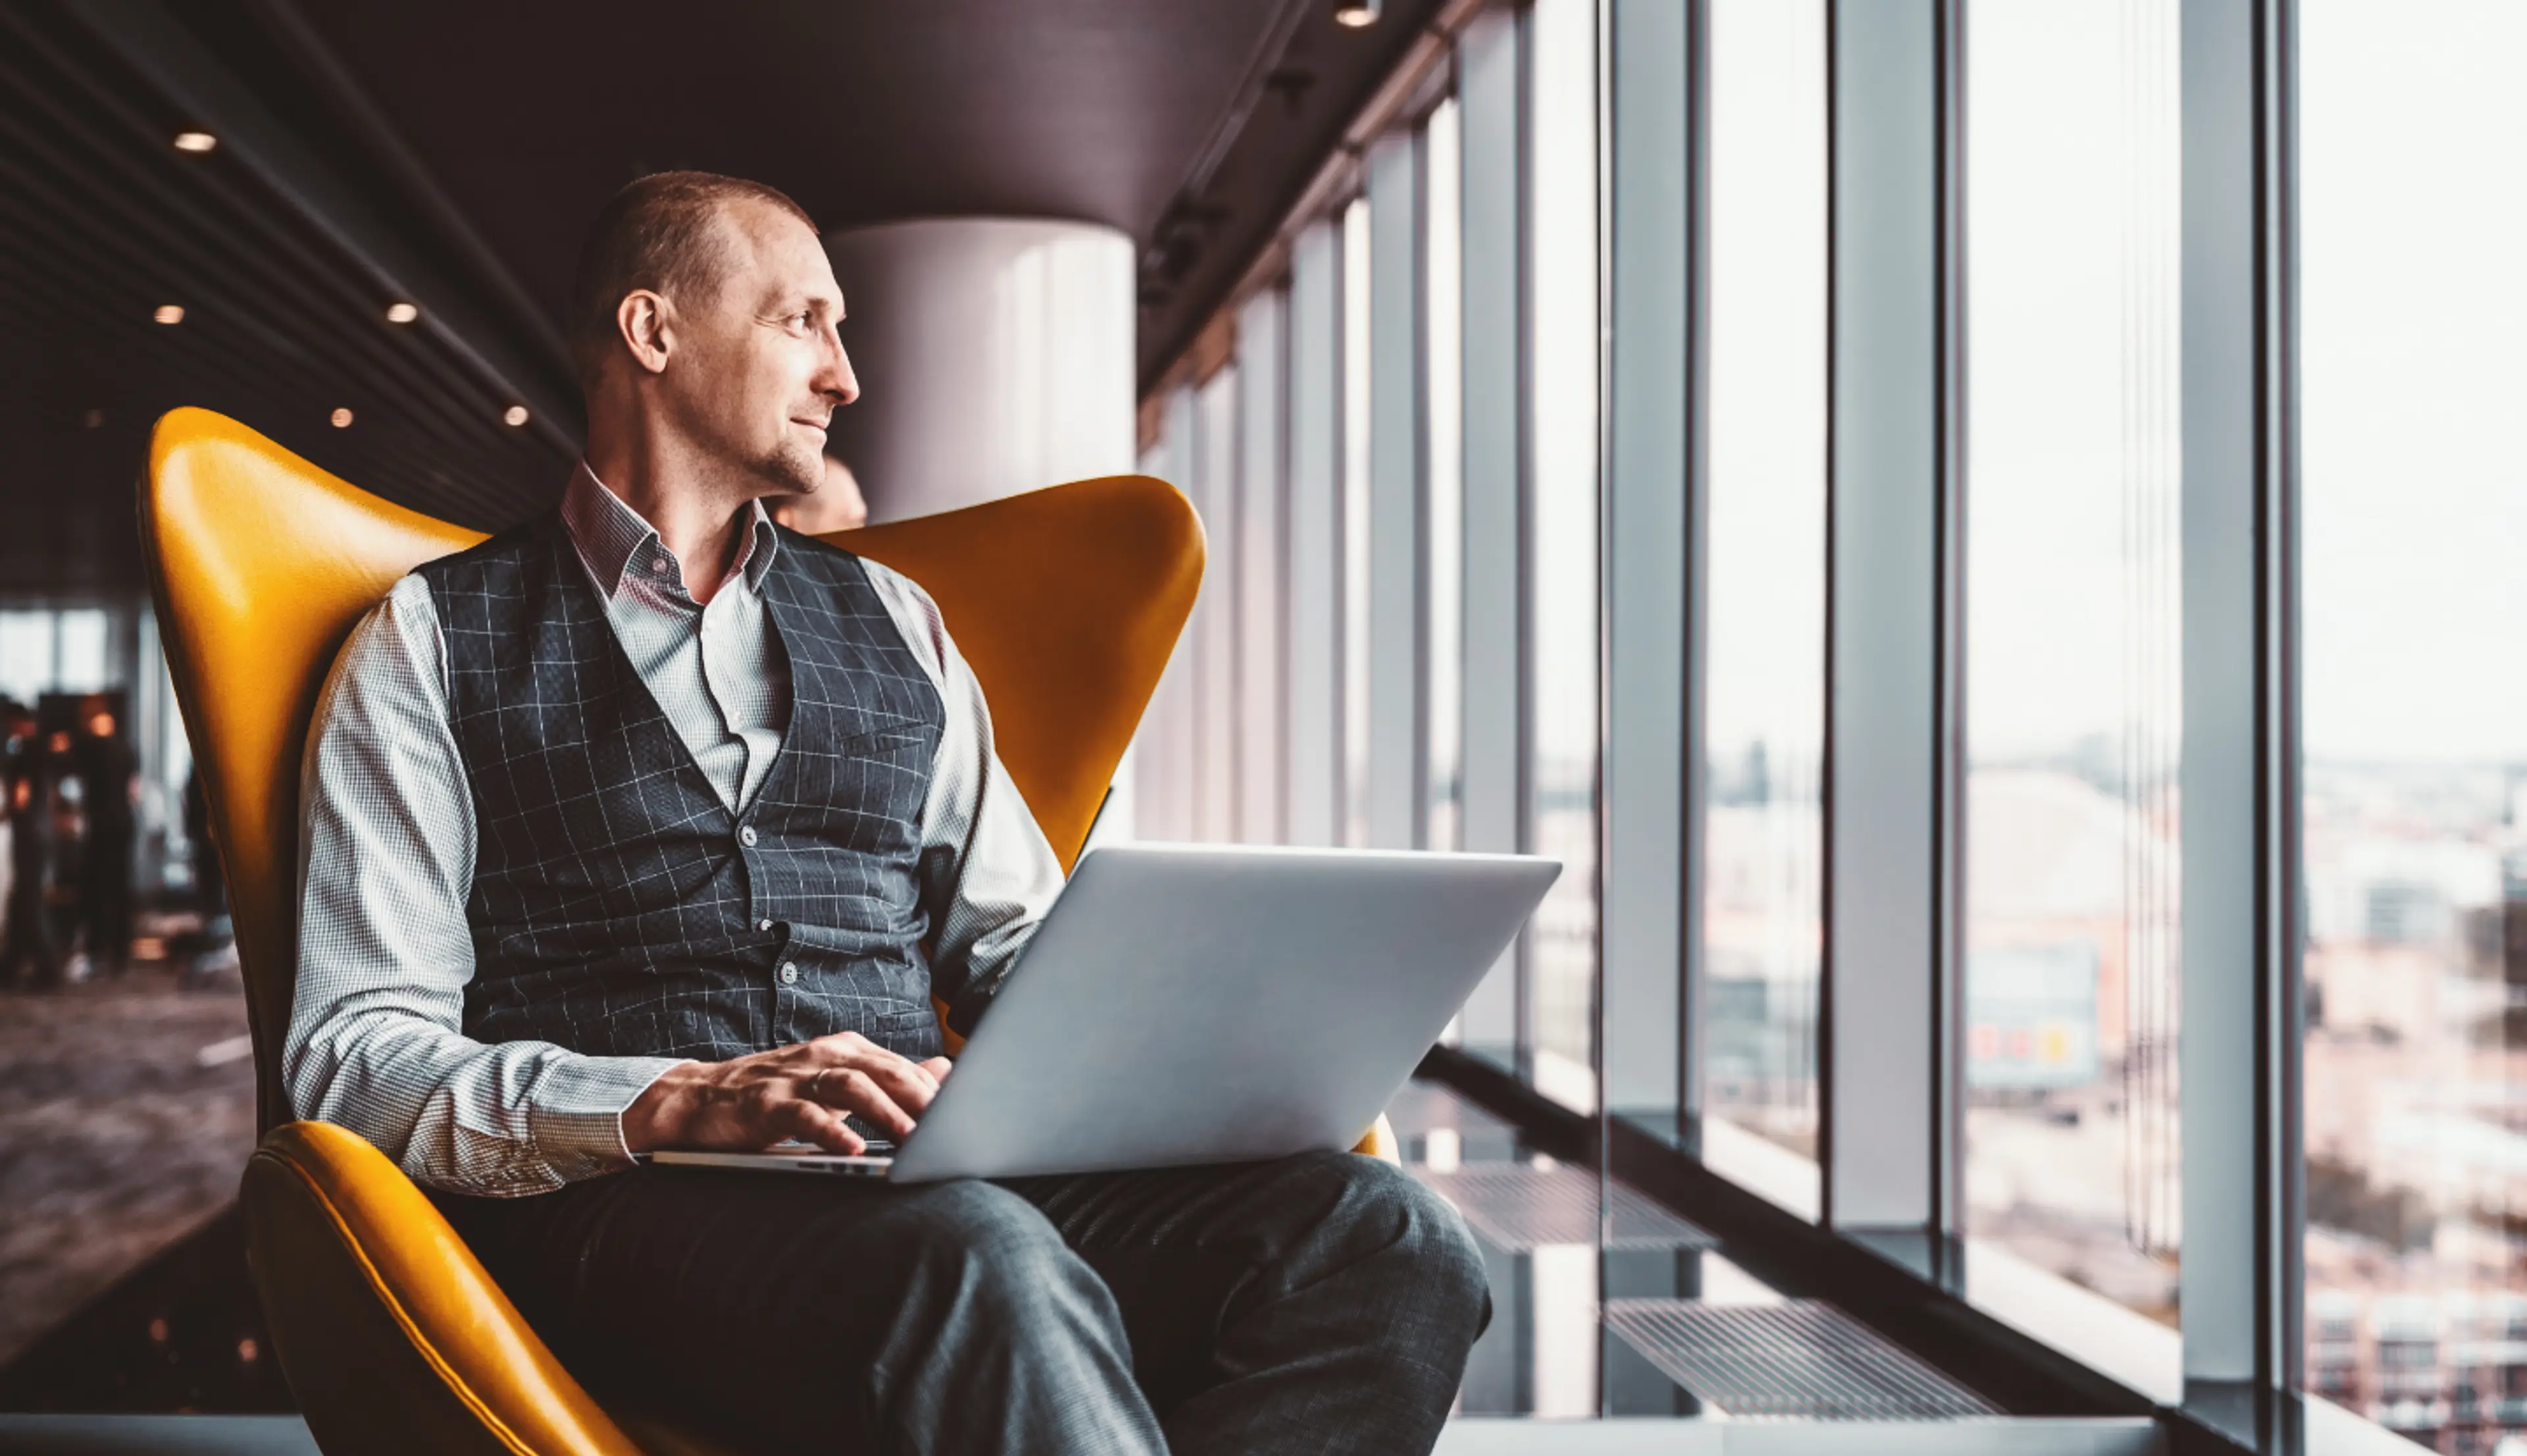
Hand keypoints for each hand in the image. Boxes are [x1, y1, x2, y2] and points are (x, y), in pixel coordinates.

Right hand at [622, 1031, 953, 1155]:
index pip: (903, 1067)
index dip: (938, 1092)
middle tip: (955, 1129)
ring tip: (914, 1140)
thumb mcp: (837, 1083)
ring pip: (852, 1086)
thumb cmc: (776, 1096)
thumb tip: (945, 1069)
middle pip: (886, 1070)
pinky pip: (803, 1115)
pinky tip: (850, 1149)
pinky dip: (830, 1130)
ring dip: (887, 1112)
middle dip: (923, 1098)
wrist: (699, 1099)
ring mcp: (795, 1077)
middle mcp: (825, 1055)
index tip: (971, 1116)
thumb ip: (888, 1077)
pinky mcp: (766, 1102)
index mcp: (847, 1051)